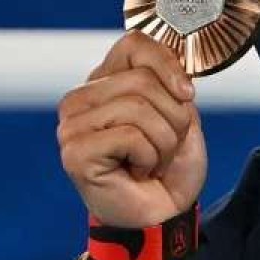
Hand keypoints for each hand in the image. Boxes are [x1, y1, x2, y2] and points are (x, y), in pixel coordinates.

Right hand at [57, 32, 206, 227]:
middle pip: (143, 80)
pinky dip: (150, 159)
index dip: (168, 64)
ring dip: (164, 143)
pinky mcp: (75, 152)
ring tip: (152, 162)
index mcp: (104, 82)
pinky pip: (131, 136)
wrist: (164, 215)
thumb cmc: (169, 168)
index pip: (134, 44)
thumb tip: (173, 68)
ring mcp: (72, 125)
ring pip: (139, 108)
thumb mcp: (180, 115)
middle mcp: (81, 98)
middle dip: (172, 118)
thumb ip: (171, 84)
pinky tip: (138, 173)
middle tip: (164, 147)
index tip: (187, 95)